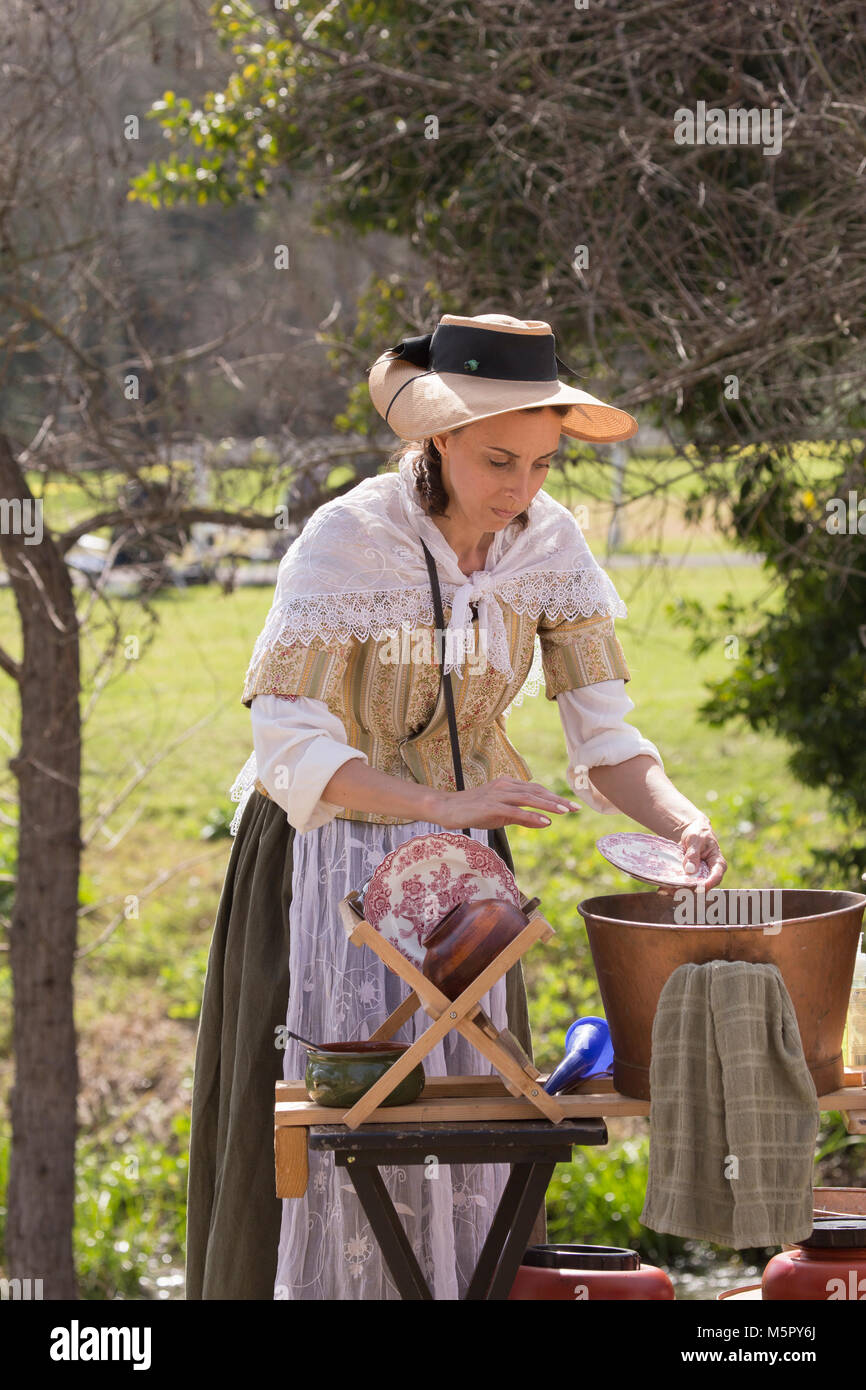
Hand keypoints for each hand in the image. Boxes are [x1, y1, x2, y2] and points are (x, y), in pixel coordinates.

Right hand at [430, 777, 582, 830]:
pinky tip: (545, 821)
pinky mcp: (491, 806)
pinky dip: (532, 815)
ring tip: (565, 811)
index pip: (536, 790)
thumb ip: (522, 817)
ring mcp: (498, 795)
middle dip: (558, 800)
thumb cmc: (472, 811)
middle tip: (576, 808)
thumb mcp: (500, 815)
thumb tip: (544, 822)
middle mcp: (506, 786)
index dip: (554, 797)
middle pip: (537, 792)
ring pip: (529, 798)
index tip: (571, 805)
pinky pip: (516, 811)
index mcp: (508, 786)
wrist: (446, 808)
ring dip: (549, 805)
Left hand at [656, 815, 726, 894]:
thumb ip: (693, 854)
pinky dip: (673, 888)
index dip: (708, 884)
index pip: (716, 877)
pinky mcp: (689, 878)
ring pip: (691, 889)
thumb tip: (690, 870)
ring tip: (665, 890)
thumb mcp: (695, 839)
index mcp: (717, 863)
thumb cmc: (698, 833)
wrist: (692, 832)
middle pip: (702, 886)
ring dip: (678, 891)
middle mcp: (710, 873)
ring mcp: (699, 877)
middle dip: (688, 890)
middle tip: (673, 889)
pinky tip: (663, 889)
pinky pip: (683, 886)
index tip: (698, 888)